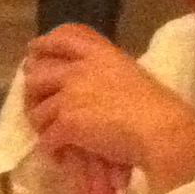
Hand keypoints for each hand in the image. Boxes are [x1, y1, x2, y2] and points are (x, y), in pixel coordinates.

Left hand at [21, 25, 194, 193]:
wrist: (162, 130)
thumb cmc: (157, 107)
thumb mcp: (131, 75)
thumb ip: (106, 73)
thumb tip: (92, 86)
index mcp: (100, 53)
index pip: (64, 36)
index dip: (44, 43)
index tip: (34, 51)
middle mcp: (80, 69)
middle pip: (37, 74)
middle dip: (32, 92)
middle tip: (36, 106)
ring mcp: (70, 94)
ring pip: (37, 110)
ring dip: (42, 126)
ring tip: (52, 138)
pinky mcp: (67, 122)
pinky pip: (48, 138)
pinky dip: (52, 150)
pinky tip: (61, 157)